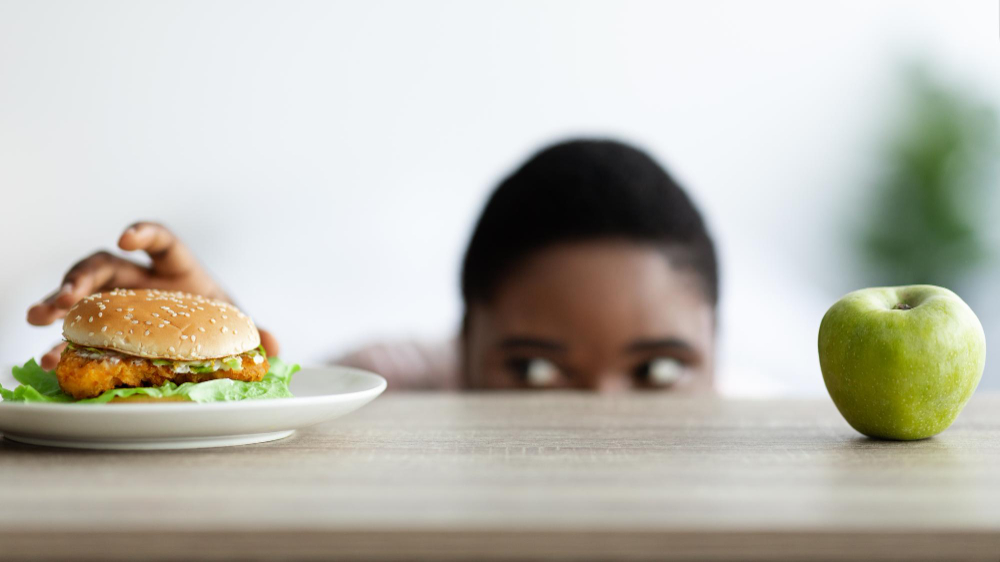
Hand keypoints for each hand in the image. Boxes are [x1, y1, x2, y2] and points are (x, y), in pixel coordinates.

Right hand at [27, 222, 279, 367]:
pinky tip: (49, 357)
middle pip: (106, 264)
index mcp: (177, 268)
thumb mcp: (235, 325)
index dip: (145, 234)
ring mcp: (117, 299)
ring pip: (81, 290)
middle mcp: (141, 277)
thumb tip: (274, 348)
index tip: (129, 237)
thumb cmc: (216, 320)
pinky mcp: (104, 326)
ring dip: (56, 300)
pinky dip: (62, 342)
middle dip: (82, 276)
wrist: (204, 338)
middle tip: (63, 295)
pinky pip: (78, 330)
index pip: (161, 241)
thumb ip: (253, 332)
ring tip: (38, 316)